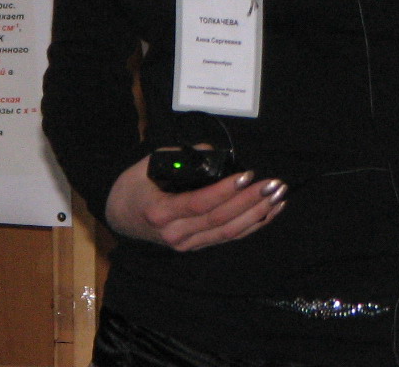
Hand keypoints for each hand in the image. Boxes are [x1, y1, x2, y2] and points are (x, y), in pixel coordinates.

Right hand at [105, 148, 286, 251]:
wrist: (120, 215)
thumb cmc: (135, 185)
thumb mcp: (149, 163)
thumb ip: (182, 156)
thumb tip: (215, 152)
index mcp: (161, 212)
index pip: (199, 203)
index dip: (225, 191)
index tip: (246, 175)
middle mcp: (175, 234)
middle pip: (219, 220)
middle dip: (250, 201)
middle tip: (273, 183)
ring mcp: (188, 244)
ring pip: (228, 232)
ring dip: (258, 214)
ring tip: (279, 195)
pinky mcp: (198, 246)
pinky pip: (229, 237)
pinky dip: (254, 225)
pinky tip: (272, 211)